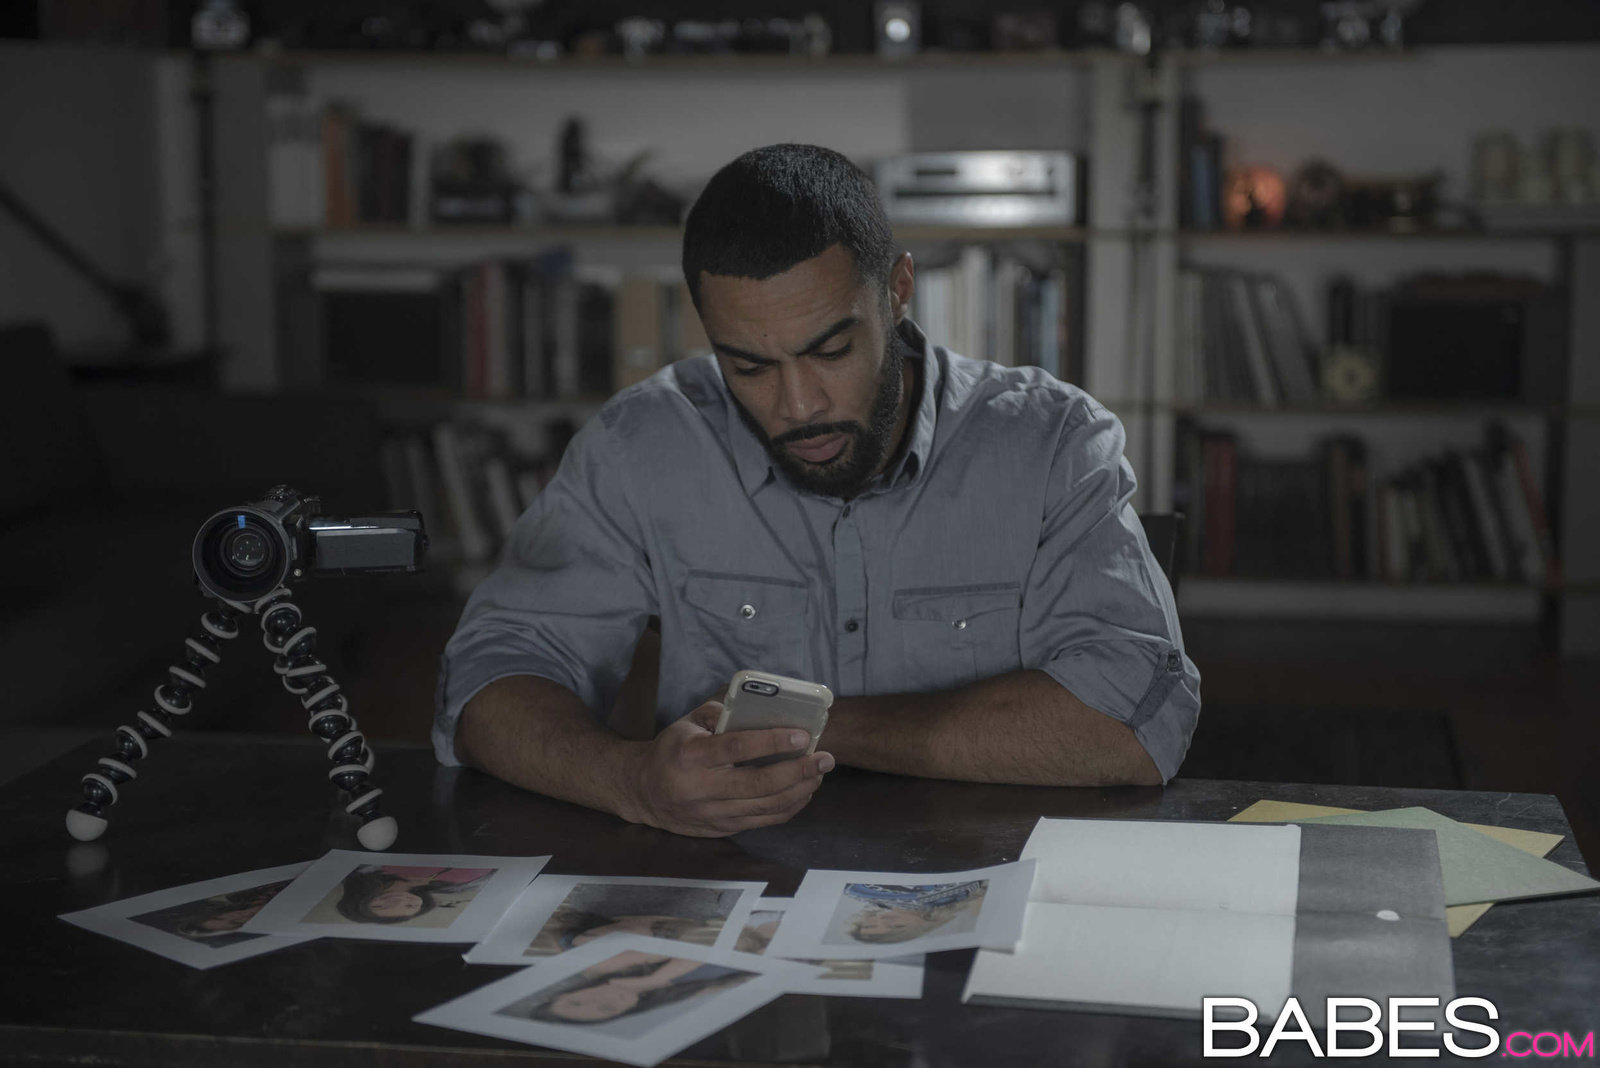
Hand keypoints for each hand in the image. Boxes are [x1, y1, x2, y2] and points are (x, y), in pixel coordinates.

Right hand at [621, 700, 833, 836]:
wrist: (643, 792)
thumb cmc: (671, 750)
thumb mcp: (686, 723)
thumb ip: (718, 713)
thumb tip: (757, 708)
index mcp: (692, 756)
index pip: (738, 748)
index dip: (773, 742)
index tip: (802, 735)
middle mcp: (703, 788)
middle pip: (760, 784)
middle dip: (798, 771)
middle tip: (825, 758)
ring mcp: (714, 813)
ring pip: (767, 807)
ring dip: (800, 790)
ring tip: (820, 773)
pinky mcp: (723, 828)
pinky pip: (764, 821)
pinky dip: (789, 807)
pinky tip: (803, 791)